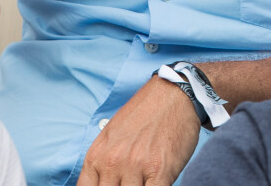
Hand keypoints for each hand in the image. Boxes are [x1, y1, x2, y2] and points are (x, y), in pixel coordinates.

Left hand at [77, 76, 200, 185]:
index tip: (112, 185)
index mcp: (97, 155)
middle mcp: (113, 161)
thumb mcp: (112, 135)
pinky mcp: (160, 170)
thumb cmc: (144, 113)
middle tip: (129, 181)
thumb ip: (103, 163)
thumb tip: (104, 183)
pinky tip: (157, 182)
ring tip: (145, 179)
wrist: (173, 93)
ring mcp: (136, 166)